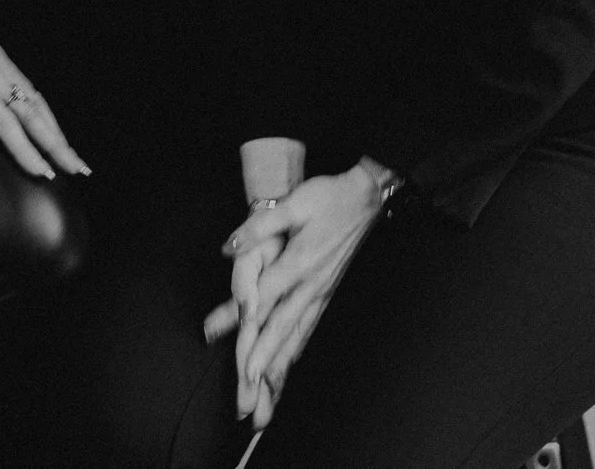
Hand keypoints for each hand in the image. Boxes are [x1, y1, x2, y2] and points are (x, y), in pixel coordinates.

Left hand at [0, 0, 90, 177]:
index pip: (6, 124)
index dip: (26, 151)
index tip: (44, 173)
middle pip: (36, 116)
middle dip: (59, 146)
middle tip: (79, 171)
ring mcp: (5, 68)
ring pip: (40, 105)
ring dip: (59, 132)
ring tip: (75, 158)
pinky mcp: (6, 63)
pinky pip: (34, 94)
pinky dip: (49, 115)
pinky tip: (54, 129)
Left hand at [210, 162, 386, 424]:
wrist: (364, 198)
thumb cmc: (328, 198)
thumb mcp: (294, 203)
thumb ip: (259, 226)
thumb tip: (229, 246)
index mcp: (301, 264)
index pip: (267, 302)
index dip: (247, 329)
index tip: (238, 358)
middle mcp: (311, 286)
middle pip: (281, 330)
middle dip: (263, 365)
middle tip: (248, 393)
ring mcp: (320, 292)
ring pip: (296, 336)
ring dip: (278, 367)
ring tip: (263, 396)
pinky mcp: (324, 293)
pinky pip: (307, 329)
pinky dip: (294, 351)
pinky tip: (286, 368)